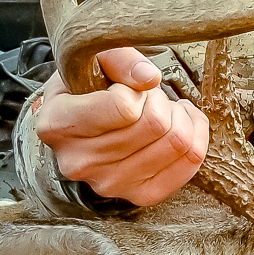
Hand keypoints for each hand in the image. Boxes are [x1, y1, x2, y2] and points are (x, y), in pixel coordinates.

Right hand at [32, 46, 209, 204]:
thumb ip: (120, 59)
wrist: (79, 126)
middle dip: (161, 100)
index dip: (136, 90)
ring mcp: (110, 184)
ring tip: (162, 108)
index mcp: (58, 125)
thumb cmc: (86, 87)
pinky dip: (195, 136)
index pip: (123, 108)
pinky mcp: (140, 195)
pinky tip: (178, 123)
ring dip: (179, 116)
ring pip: (177, 143)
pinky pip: (190, 162)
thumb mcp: (92, 59)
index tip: (127, 87)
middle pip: (155, 125)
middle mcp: (79, 162)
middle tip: (148, 96)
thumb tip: (149, 78)